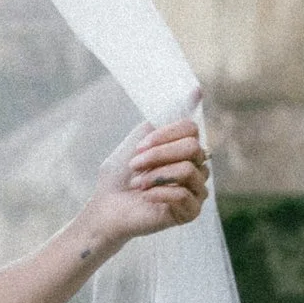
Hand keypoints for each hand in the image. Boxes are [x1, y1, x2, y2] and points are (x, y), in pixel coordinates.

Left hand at [93, 114, 210, 243]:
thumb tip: (197, 90)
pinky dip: (158, 193)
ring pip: (188, 170)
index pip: (191, 129)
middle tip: (135, 165)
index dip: (164, 135)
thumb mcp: (139, 138)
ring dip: (155, 176)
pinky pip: (183, 194)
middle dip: (158, 155)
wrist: (106, 205)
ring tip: (137, 184)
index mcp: (185, 148)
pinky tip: (145, 197)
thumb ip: (164, 117)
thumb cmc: (120, 173)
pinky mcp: (191, 212)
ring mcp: (196, 190)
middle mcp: (197, 167)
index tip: (139, 146)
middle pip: (192, 148)